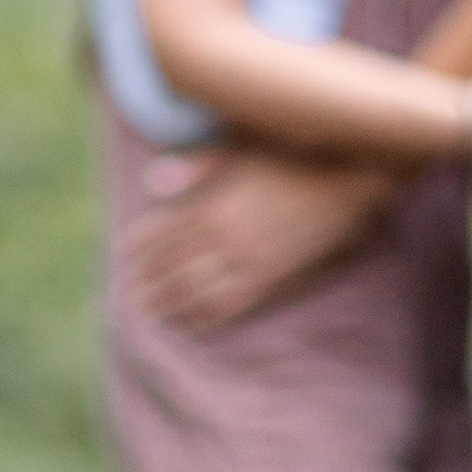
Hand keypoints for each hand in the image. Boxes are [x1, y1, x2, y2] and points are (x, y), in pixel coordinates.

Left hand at [127, 141, 391, 330]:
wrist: (349, 176)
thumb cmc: (295, 152)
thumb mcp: (242, 146)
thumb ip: (197, 165)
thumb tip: (152, 181)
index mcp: (213, 202)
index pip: (162, 232)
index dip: (139, 248)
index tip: (122, 258)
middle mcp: (226, 235)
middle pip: (174, 267)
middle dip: (149, 283)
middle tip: (130, 297)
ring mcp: (251, 259)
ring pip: (198, 291)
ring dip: (172, 306)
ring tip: (153, 317)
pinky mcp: (275, 276)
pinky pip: (234, 302)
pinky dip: (208, 316)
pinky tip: (194, 324)